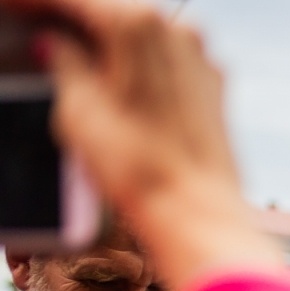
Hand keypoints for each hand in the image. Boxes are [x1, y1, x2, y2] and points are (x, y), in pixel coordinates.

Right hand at [6, 0, 278, 287]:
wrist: (199, 215)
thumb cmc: (139, 170)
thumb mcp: (79, 109)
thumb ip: (63, 62)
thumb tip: (53, 43)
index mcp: (138, 24)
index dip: (34, 2)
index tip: (9, 8)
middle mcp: (179, 32)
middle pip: (109, 10)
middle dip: (67, 16)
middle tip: (31, 21)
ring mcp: (201, 60)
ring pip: (140, 34)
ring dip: (101, 35)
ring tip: (62, 44)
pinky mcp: (214, 89)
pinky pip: (165, 60)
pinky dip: (133, 59)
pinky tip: (109, 71)